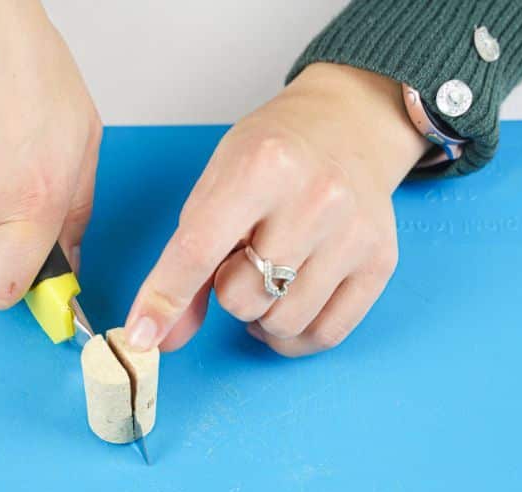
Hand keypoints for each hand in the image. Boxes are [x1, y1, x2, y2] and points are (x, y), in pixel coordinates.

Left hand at [124, 64, 428, 356]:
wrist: (348, 125)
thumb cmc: (273, 156)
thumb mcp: (216, 187)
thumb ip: (184, 262)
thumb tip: (157, 335)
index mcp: (262, 166)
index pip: (198, 250)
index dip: (164, 299)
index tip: (141, 335)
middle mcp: (316, 198)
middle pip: (242, 298)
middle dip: (229, 291)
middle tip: (243, 258)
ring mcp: (354, 233)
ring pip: (283, 324)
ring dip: (262, 315)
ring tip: (269, 275)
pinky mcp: (381, 261)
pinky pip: (325, 335)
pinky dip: (295, 335)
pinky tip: (289, 302)